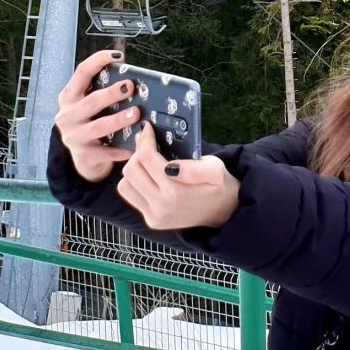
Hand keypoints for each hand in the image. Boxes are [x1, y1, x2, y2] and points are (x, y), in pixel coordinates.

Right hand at [55, 49, 138, 182]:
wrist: (83, 159)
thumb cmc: (91, 124)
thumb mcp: (89, 107)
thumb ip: (101, 93)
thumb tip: (131, 80)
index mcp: (69, 97)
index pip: (81, 73)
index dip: (98, 61)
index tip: (118, 55)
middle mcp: (67, 116)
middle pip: (91, 101)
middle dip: (111, 93)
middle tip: (130, 87)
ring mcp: (73, 137)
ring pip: (99, 127)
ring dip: (118, 119)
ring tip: (136, 113)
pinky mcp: (83, 156)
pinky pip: (106, 152)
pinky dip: (121, 150)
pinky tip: (135, 147)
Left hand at [117, 122, 239, 230]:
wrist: (224, 212)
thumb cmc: (218, 185)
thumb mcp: (215, 169)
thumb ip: (194, 169)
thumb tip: (170, 166)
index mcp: (175, 191)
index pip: (146, 157)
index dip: (145, 139)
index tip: (148, 129)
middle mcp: (161, 206)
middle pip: (131, 170)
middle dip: (138, 152)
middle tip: (149, 145)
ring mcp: (154, 215)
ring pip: (125, 184)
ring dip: (134, 169)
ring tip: (147, 161)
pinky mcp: (152, 220)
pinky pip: (131, 196)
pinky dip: (134, 183)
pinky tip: (148, 177)